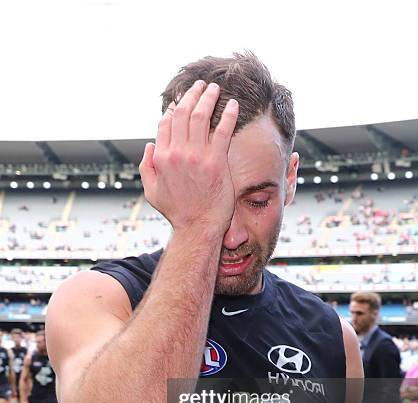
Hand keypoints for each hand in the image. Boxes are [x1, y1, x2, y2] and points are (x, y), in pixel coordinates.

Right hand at [139, 81, 238, 233]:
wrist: (197, 227)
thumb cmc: (177, 212)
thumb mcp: (152, 191)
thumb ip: (147, 167)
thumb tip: (149, 146)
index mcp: (161, 157)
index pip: (166, 123)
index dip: (174, 109)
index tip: (181, 102)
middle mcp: (178, 153)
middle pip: (183, 113)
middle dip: (191, 94)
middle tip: (200, 86)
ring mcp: (197, 156)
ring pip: (201, 116)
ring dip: (208, 97)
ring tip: (214, 89)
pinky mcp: (216, 161)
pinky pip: (223, 130)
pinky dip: (228, 114)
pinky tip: (233, 105)